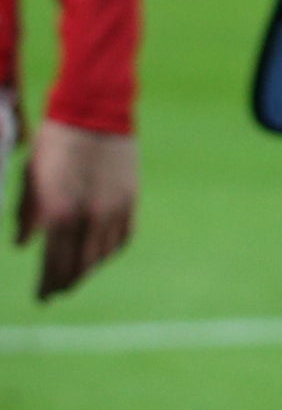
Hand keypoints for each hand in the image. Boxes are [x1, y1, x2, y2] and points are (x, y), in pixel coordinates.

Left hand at [18, 119, 136, 299]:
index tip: (43, 296)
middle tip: (58, 290)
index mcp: (59, 212)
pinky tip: (99, 252)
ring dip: (88, 268)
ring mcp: (113, 208)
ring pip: (103, 254)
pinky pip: (122, 236)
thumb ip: (27, 217)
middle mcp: (89, 216)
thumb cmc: (54, 145)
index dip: (48, 284)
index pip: (55, 264)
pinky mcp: (130, 197)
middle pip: (81, 266)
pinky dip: (109, 250)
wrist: (94, 112)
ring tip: (77, 271)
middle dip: (67, 282)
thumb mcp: (31, 180)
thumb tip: (23, 245)